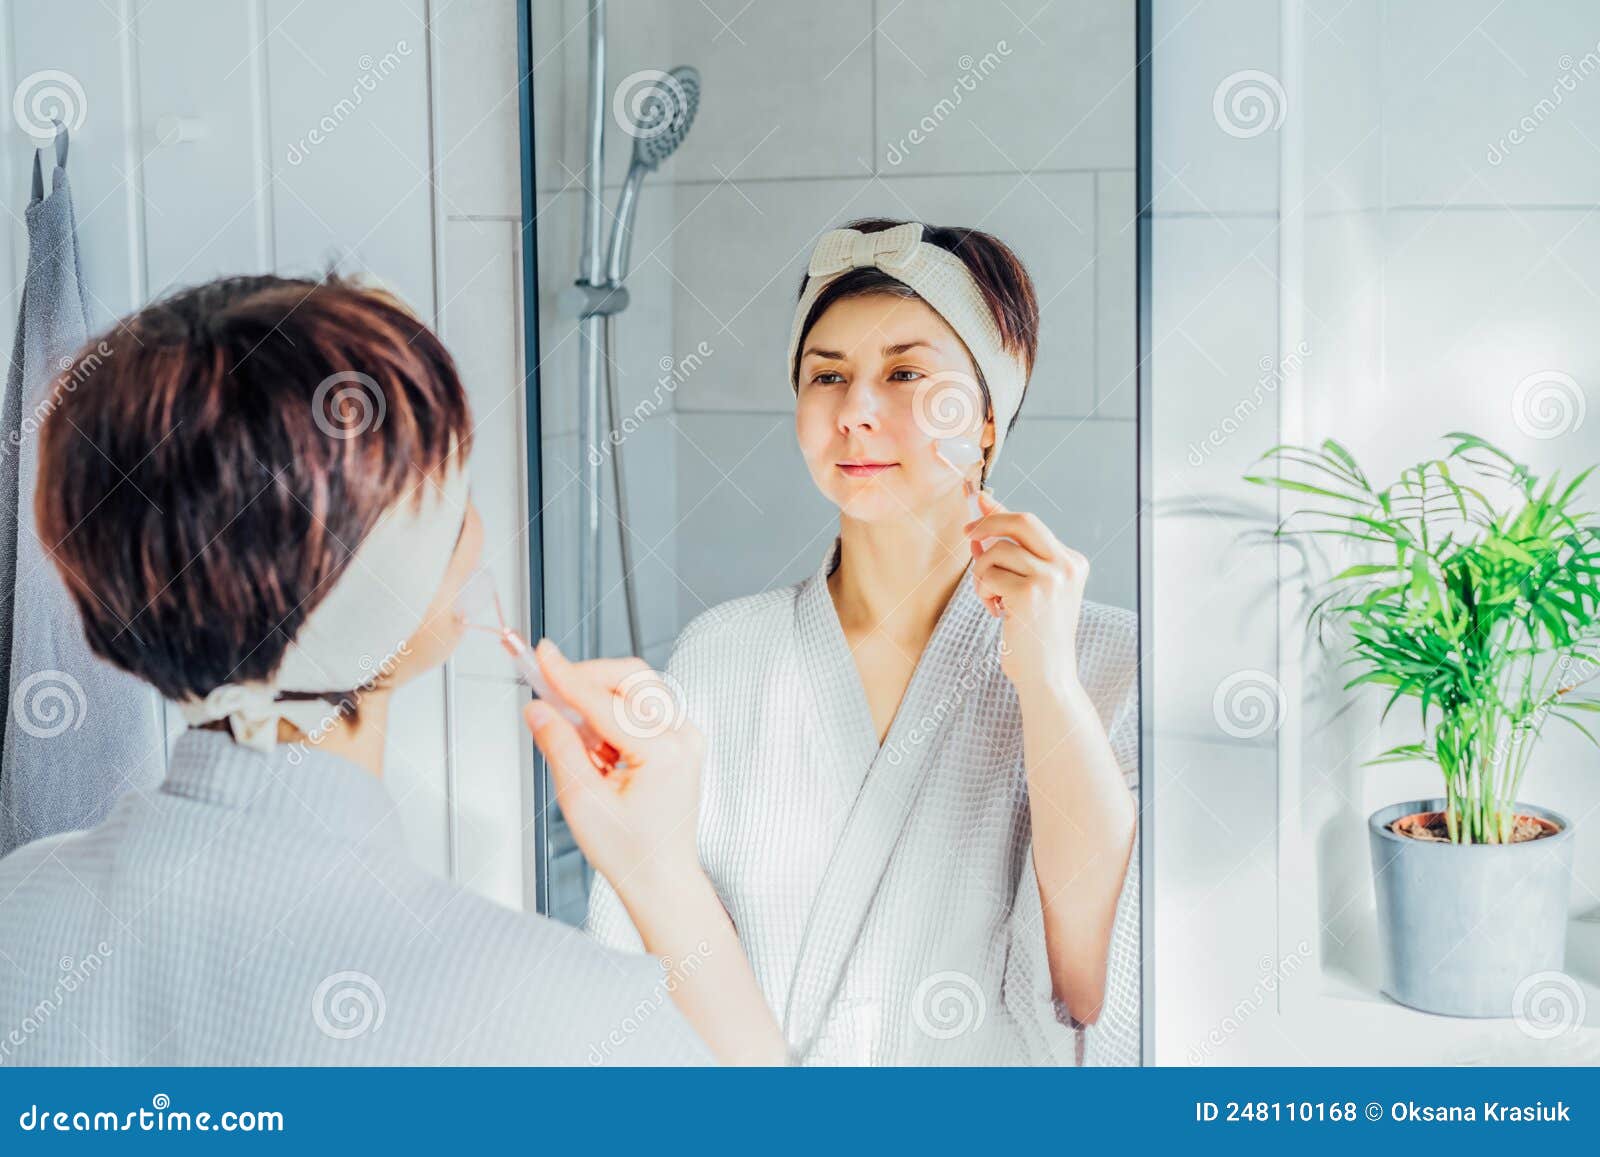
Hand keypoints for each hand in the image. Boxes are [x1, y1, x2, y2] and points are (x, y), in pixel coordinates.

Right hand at [521, 640, 704, 894]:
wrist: (662, 878)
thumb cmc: (630, 851)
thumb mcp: (581, 802)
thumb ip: (558, 747)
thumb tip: (539, 709)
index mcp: (664, 753)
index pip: (606, 701)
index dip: (567, 676)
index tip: (542, 655)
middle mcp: (683, 737)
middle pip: (632, 677)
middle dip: (588, 680)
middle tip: (553, 693)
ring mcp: (687, 736)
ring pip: (637, 689)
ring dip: (600, 702)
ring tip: (584, 749)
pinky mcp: (681, 740)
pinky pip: (643, 708)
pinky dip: (614, 717)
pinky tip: (602, 754)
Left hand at [964, 491, 1087, 694]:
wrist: (1048, 676)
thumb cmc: (1035, 635)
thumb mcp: (1029, 588)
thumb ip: (1012, 555)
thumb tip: (981, 519)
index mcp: (1072, 562)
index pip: (1031, 525)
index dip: (1000, 512)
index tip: (978, 499)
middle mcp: (1067, 565)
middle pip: (1021, 522)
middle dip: (988, 522)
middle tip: (966, 533)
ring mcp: (1051, 579)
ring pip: (998, 551)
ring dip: (982, 573)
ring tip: (992, 599)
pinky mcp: (1029, 594)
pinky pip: (989, 575)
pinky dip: (983, 592)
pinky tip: (997, 612)